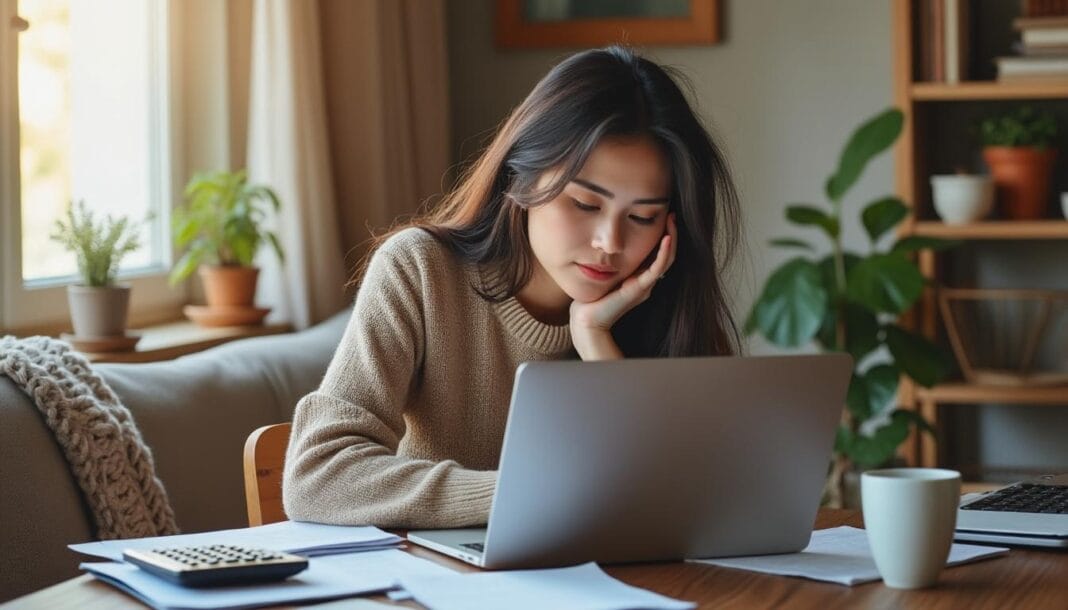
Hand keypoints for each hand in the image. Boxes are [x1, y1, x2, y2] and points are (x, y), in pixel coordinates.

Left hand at [570, 213, 676, 359]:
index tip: (663, 216)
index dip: (662, 235)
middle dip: (671, 233)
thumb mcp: (604, 273)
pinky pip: (657, 269)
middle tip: (672, 214)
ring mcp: (645, 286)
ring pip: (666, 260)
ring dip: (671, 238)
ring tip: (672, 220)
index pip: (657, 253)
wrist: (588, 320)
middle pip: (666, 254)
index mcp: (639, 277)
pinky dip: (664, 252)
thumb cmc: (591, 298)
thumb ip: (610, 260)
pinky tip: (667, 237)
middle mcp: (645, 281)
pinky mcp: (640, 289)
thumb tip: (605, 240)